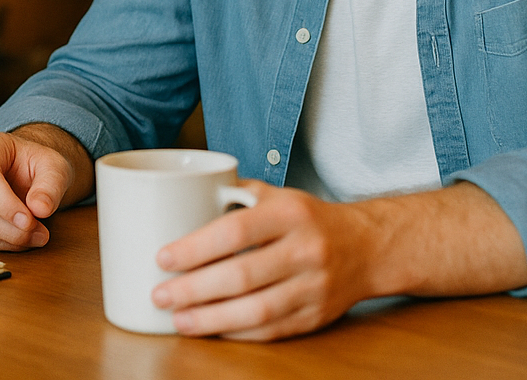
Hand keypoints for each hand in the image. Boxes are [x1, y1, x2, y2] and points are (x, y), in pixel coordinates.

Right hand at [0, 126, 89, 250]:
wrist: (24, 172)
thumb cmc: (36, 166)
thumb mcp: (55, 168)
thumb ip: (51, 186)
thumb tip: (40, 209)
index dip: (5, 204)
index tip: (30, 221)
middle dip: (10, 230)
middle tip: (40, 234)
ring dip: (4, 242)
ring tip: (32, 237)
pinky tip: (14, 240)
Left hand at [151, 180, 375, 340]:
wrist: (367, 247)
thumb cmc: (307, 218)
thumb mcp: (276, 195)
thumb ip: (232, 193)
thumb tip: (179, 196)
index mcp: (289, 213)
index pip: (235, 231)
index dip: (196, 248)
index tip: (163, 258)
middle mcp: (305, 249)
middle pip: (242, 275)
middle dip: (194, 289)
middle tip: (160, 295)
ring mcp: (314, 287)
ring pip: (257, 310)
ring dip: (211, 320)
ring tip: (178, 320)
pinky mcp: (316, 316)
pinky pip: (271, 330)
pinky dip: (237, 333)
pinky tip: (211, 330)